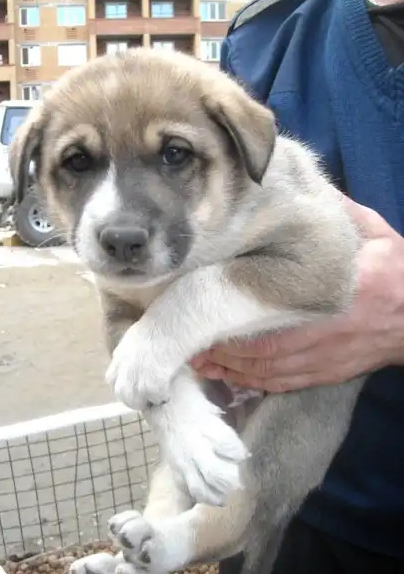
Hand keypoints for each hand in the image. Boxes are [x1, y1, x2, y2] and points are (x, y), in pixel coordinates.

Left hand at [191, 199, 403, 392]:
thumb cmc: (397, 270)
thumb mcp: (373, 232)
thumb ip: (337, 213)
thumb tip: (296, 189)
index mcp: (342, 289)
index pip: (282, 305)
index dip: (241, 313)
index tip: (207, 304)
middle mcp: (330, 329)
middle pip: (267, 348)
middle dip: (226, 348)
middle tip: (190, 340)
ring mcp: (328, 357)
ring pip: (270, 371)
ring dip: (232, 369)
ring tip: (199, 361)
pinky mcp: (329, 374)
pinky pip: (284, 383)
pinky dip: (253, 383)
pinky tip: (230, 376)